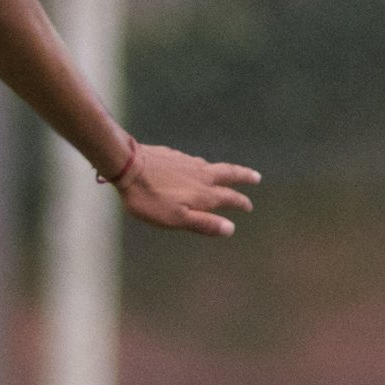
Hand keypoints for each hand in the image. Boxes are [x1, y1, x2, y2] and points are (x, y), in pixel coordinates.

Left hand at [115, 143, 259, 236]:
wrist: (128, 166)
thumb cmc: (150, 198)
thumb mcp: (176, 218)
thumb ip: (204, 223)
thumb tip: (231, 229)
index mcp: (204, 193)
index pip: (229, 198)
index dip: (240, 203)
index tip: (248, 206)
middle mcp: (201, 175)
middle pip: (229, 174)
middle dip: (244, 176)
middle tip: (256, 177)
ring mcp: (188, 162)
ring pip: (212, 166)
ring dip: (224, 170)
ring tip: (228, 173)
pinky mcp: (174, 155)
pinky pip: (194, 161)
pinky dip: (202, 165)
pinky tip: (196, 166)